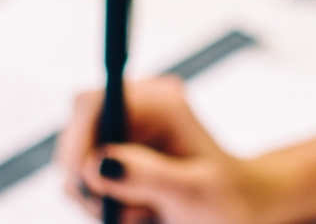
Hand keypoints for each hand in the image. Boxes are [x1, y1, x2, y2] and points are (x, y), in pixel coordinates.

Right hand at [56, 76, 271, 223]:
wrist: (238, 209)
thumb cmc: (228, 199)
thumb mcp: (193, 193)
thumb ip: (147, 177)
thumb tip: (97, 163)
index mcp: (160, 103)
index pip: (93, 103)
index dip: (77, 140)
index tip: (83, 181)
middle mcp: (137, 109)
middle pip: (77, 134)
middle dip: (87, 178)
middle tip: (112, 211)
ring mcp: (125, 132)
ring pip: (78, 161)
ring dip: (95, 195)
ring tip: (140, 213)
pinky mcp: (117, 154)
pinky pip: (86, 178)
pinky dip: (100, 200)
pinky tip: (134, 210)